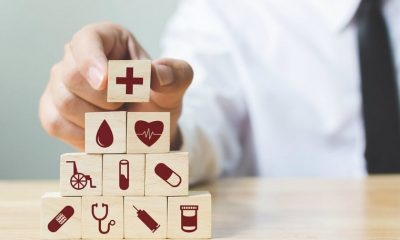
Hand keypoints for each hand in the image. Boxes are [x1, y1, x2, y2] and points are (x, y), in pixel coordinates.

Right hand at [39, 22, 192, 149]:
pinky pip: (55, 123)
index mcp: (106, 40)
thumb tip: (158, 73)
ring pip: (64, 102)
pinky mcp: (51, 109)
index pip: (87, 40)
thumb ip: (175, 76)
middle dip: (104, 100)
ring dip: (97, 121)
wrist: (145, 132)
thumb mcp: (173, 88)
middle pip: (71, 75)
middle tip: (125, 107)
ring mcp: (59, 83)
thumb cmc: (155, 101)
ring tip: (117, 121)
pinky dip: (82, 135)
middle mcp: (76, 57)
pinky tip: (101, 134)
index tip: (106, 82)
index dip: (92, 61)